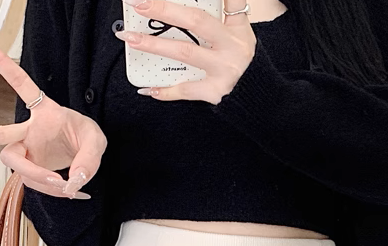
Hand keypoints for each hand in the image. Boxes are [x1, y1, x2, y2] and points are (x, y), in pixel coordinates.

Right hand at [0, 30, 107, 199]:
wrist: (87, 157)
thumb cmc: (87, 138)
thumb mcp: (96, 142)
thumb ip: (88, 160)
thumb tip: (73, 182)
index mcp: (43, 112)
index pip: (20, 83)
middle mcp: (28, 132)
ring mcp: (26, 152)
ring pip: (19, 168)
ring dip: (40, 180)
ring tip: (67, 185)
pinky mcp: (30, 170)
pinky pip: (33, 183)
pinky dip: (50, 190)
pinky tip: (66, 189)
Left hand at [117, 0, 255, 103]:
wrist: (257, 94)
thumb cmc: (241, 56)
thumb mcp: (240, 30)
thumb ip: (228, 6)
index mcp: (235, 29)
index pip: (226, 1)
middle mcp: (231, 47)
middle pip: (195, 22)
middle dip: (164, 10)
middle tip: (137, 3)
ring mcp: (223, 71)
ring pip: (185, 53)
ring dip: (154, 45)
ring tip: (130, 38)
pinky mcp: (215, 92)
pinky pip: (186, 90)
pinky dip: (165, 91)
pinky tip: (146, 87)